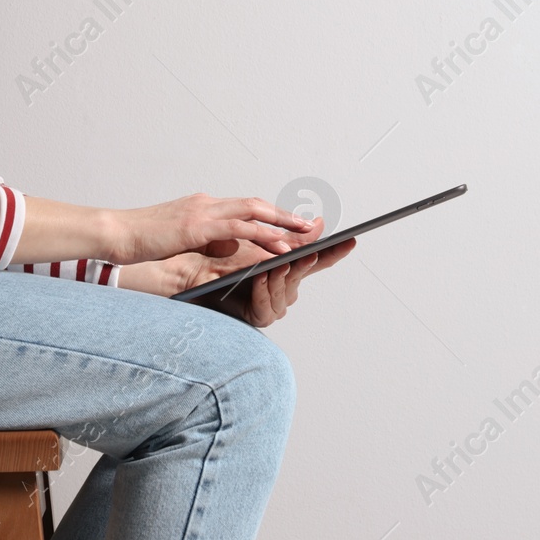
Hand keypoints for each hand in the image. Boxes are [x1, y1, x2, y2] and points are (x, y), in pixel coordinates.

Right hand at [102, 193, 320, 265]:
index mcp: (201, 206)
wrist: (115, 234)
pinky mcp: (198, 226)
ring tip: (305, 233)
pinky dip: (263, 235)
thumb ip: (205, 241)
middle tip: (308, 224)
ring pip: (253, 211)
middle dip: (284, 215)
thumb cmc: (140, 241)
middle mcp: (206, 204)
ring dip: (282, 222)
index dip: (269, 215)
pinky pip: (239, 228)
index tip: (290, 223)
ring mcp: (203, 212)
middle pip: (255, 205)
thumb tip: (229, 249)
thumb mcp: (179, 240)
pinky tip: (279, 246)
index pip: (243, 208)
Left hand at [174, 228, 358, 327]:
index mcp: (285, 268)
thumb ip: (286, 236)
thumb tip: (317, 223)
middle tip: (308, 254)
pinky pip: (265, 307)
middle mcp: (282, 288)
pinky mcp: (254, 316)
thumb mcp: (255, 241)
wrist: (187, 275)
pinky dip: (264, 292)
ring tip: (280, 263)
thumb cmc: (221, 258)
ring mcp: (270, 303)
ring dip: (282, 278)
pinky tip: (260, 278)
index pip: (315, 260)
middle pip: (300, 277)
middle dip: (304, 265)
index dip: (333, 252)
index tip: (351, 239)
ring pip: (284, 292)